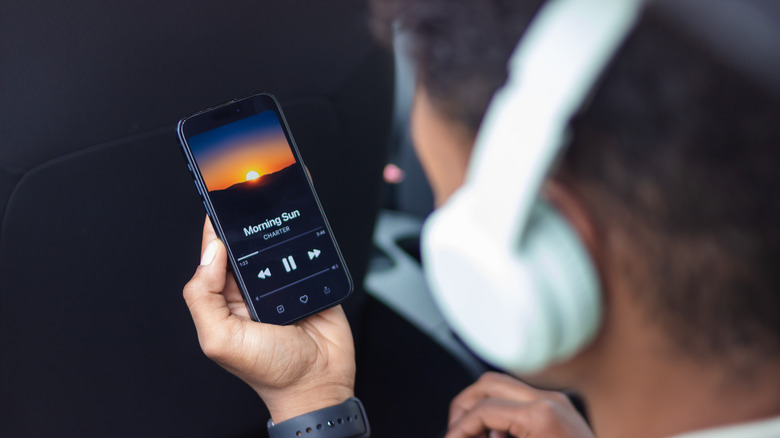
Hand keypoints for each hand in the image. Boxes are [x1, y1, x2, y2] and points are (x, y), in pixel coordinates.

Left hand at [183, 217, 355, 421]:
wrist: (319, 383)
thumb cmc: (271, 371)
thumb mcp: (220, 340)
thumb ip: (204, 296)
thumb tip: (211, 252)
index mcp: (226, 298)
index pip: (215, 254)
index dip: (216, 227)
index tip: (220, 201)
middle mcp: (252, 289)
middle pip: (246, 243)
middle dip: (247, 221)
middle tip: (252, 193)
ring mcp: (282, 283)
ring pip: (276, 244)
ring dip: (278, 226)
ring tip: (277, 202)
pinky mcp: (311, 280)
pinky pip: (306, 252)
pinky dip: (306, 237)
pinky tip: (305, 222)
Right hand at [446, 372, 593, 437]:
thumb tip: (461, 437)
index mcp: (540, 415)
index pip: (483, 409)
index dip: (458, 428)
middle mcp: (550, 400)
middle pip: (488, 384)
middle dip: (465, 408)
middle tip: (457, 432)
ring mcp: (558, 402)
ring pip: (504, 386)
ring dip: (483, 407)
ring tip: (478, 436)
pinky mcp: (562, 410)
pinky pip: (521, 399)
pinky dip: (502, 412)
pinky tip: (500, 436)